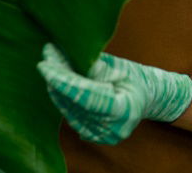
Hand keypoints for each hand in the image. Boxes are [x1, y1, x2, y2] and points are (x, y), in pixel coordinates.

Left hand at [36, 43, 191, 144]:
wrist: (146, 98)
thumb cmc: (134, 77)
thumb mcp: (119, 67)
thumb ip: (94, 66)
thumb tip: (64, 54)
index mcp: (124, 110)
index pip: (86, 96)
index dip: (63, 80)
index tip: (45, 64)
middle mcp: (112, 129)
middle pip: (74, 103)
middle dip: (57, 78)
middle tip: (47, 55)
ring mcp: (102, 136)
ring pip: (69, 110)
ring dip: (56, 86)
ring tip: (50, 62)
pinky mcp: (93, 137)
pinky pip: (71, 115)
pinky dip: (62, 97)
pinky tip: (56, 79)